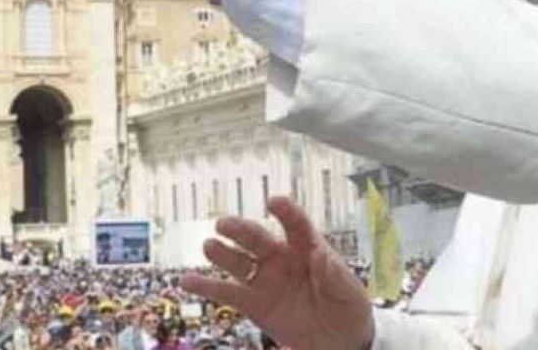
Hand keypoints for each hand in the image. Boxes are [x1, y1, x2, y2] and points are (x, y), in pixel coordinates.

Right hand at [181, 196, 373, 349]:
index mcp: (308, 248)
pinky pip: (227, 294)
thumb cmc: (348, 308)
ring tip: (209, 245)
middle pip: (258, 239)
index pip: (296, 225)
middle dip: (241, 230)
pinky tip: (188, 281)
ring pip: (238, 262)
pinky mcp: (254, 304)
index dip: (286, 212)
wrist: (341, 341)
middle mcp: (282, 259)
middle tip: (225, 224)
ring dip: (222, 253)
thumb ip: (334, 274)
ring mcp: (265, 280)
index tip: (274, 202)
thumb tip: (322, 254)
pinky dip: (206, 287)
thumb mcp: (349, 292)